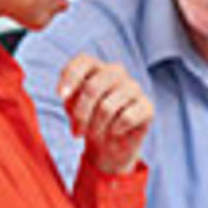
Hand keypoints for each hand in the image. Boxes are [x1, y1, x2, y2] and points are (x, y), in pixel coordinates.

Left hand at [58, 55, 152, 174]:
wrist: (109, 145)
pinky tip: (114, 132)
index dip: (70, 77)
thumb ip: (69, 95)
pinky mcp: (147, 106)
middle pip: (93, 87)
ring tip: (93, 135)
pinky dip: (115, 129)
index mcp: (97, 68)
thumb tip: (66, 93)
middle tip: (76, 132)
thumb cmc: (88, 120)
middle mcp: (117, 72)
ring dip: (95, 126)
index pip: (84, 61)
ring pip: (107, 107)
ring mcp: (134, 88)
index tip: (61, 96)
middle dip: (81, 114)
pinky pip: (127, 118)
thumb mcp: (72, 107)